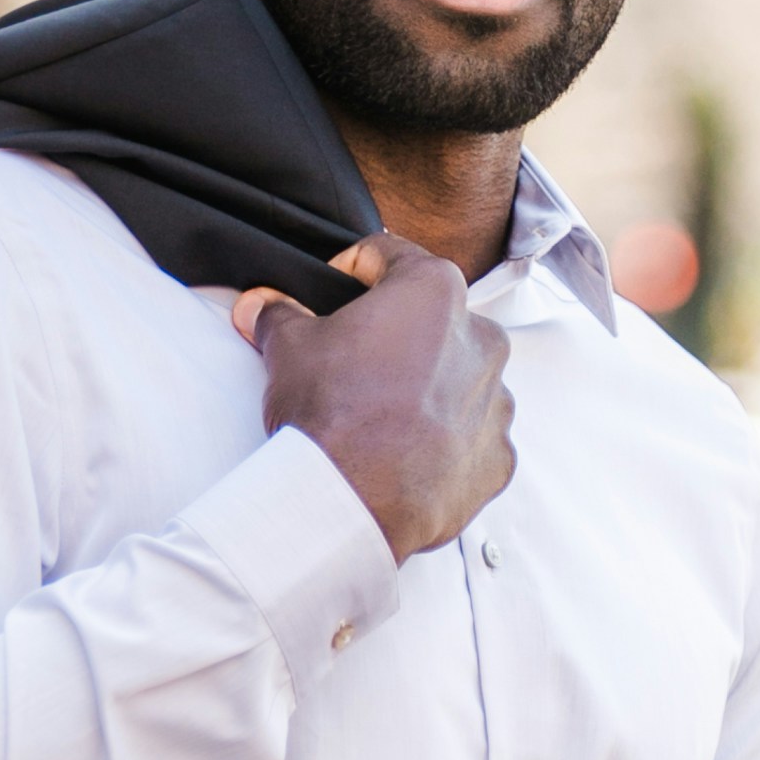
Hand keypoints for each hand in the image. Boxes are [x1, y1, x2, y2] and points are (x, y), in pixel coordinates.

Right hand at [232, 234, 513, 562]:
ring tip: (378, 418)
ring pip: (459, 381)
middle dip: (394, 337)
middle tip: (351, 366)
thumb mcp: (288, 349)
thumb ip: (279, 314)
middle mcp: (481, 339)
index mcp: (436, 292)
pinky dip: (444, 443)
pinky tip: (405, 456)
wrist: (353, 502)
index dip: (349, 272)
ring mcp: (496, 402)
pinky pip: (472, 438)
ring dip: (425, 390)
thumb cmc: (331, 413)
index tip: (329, 296)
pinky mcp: (498, 456)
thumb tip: (262, 304)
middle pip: (431, 322)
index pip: (389, 257)